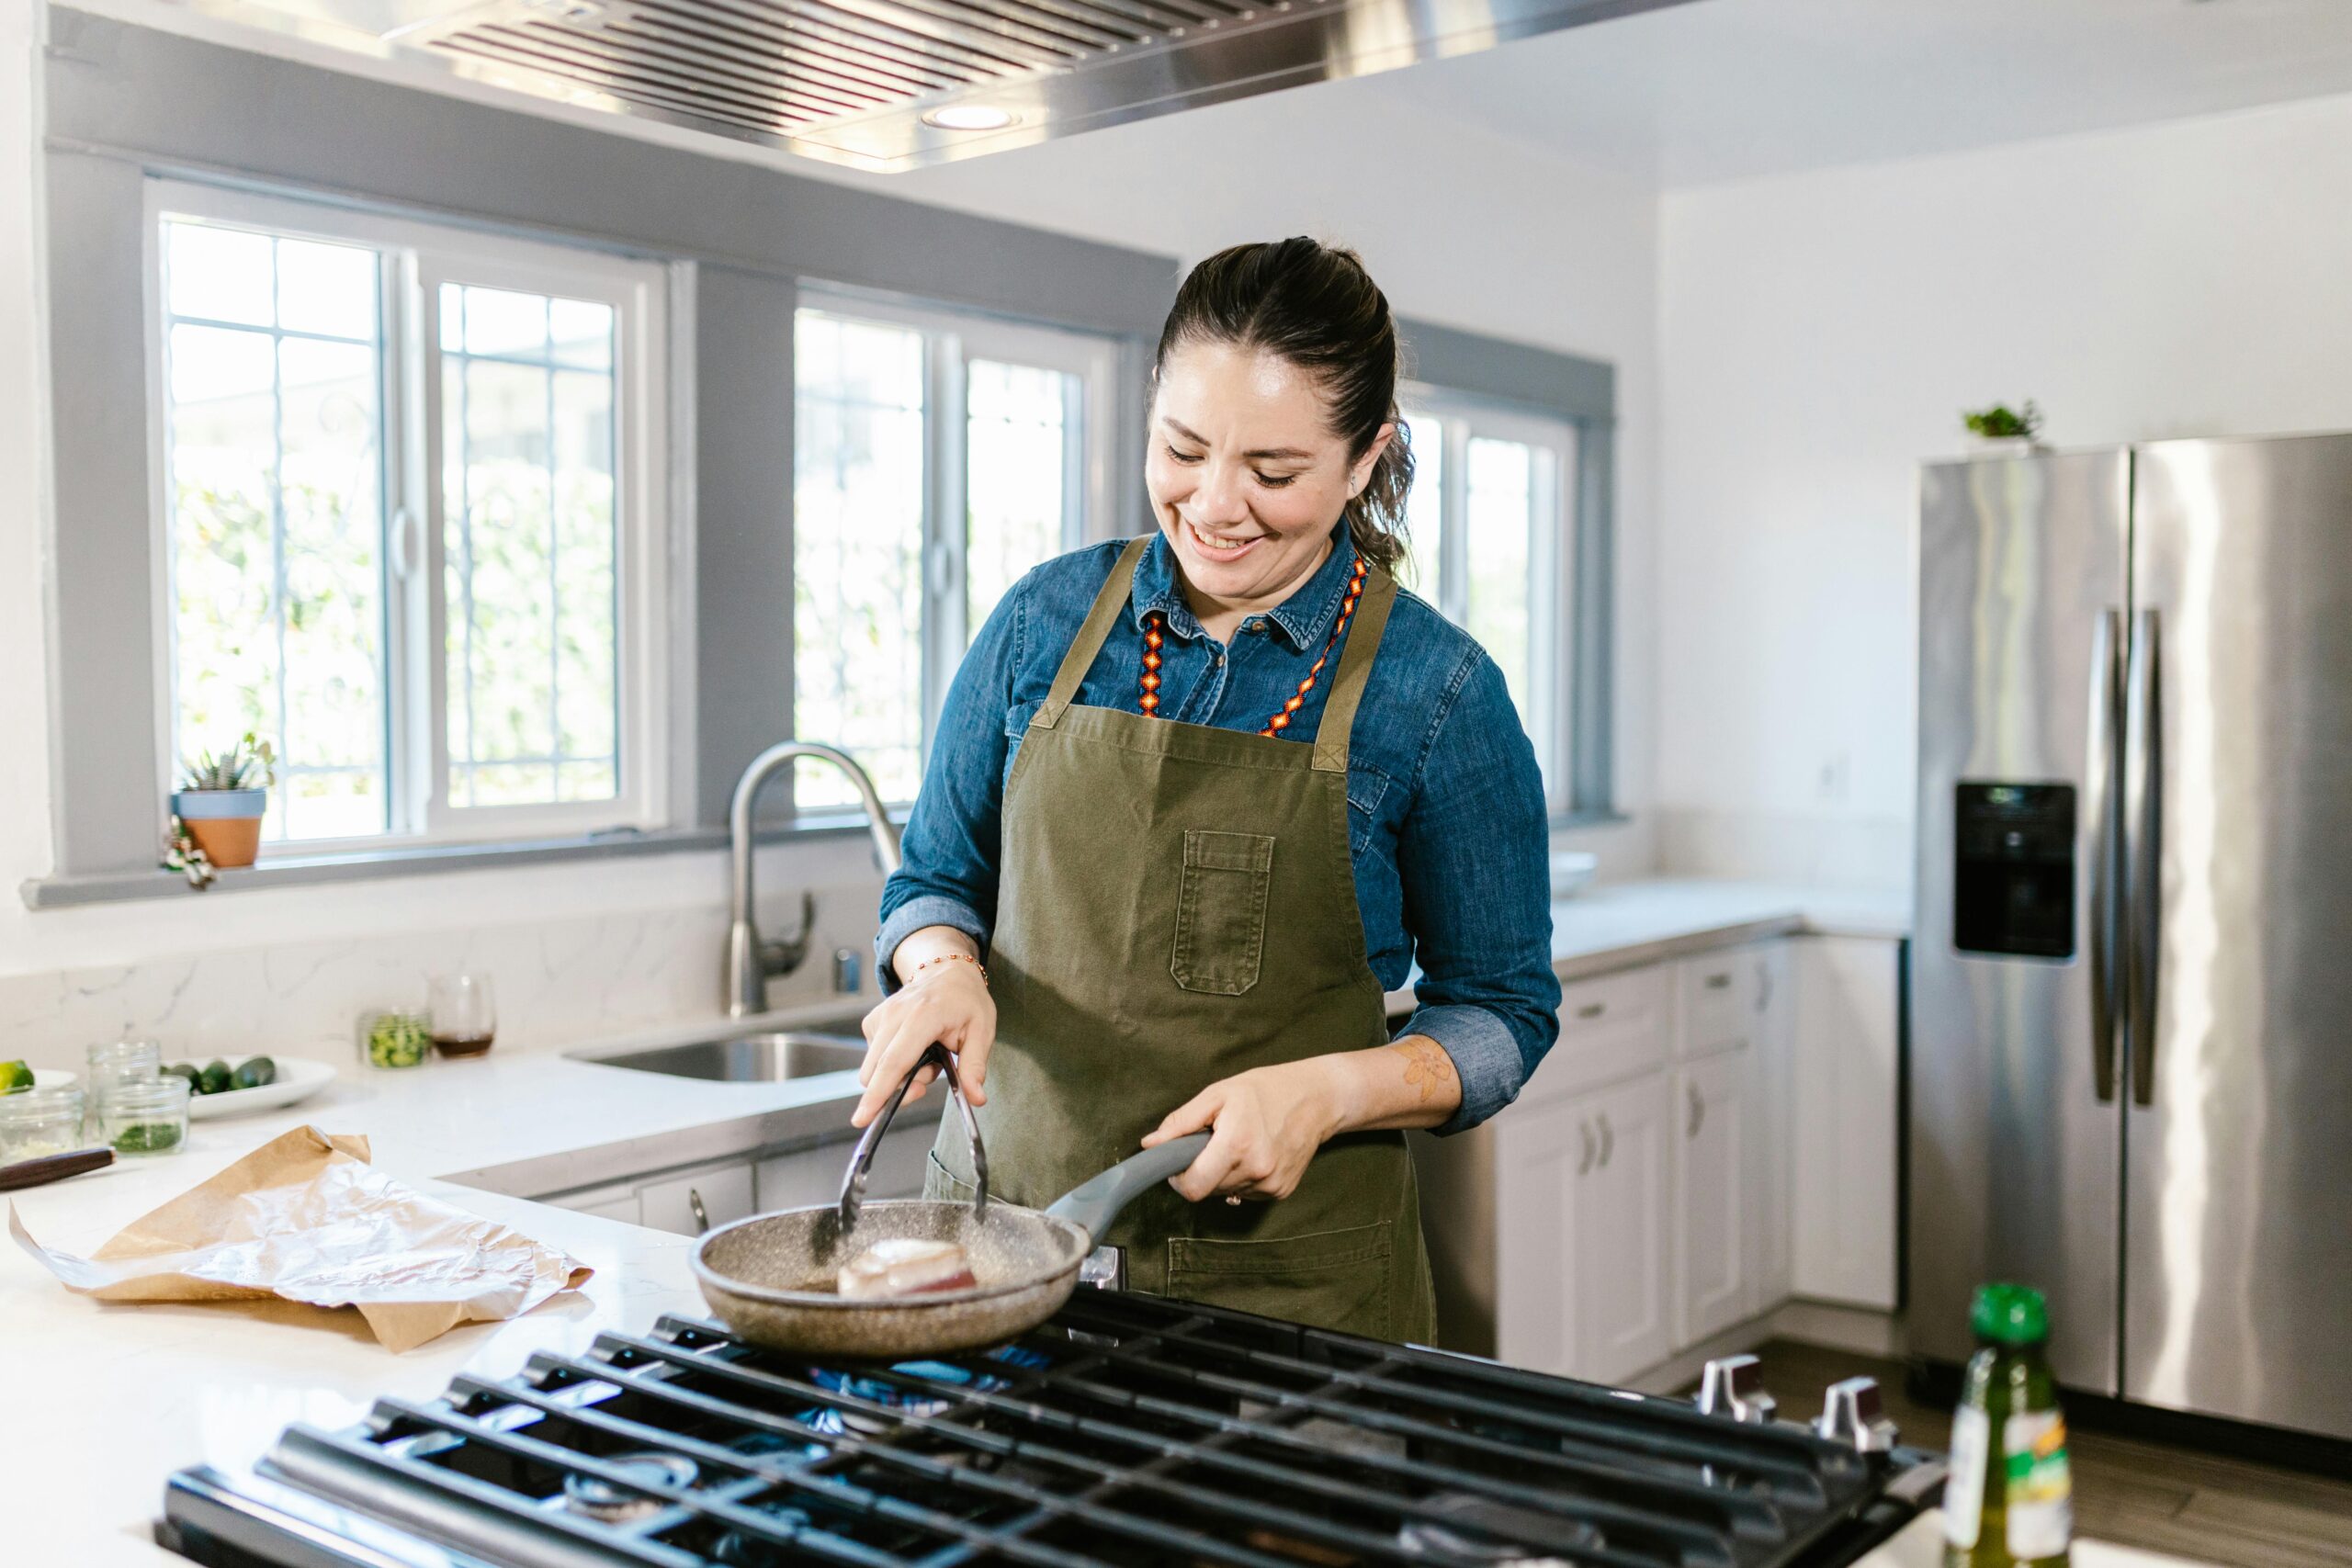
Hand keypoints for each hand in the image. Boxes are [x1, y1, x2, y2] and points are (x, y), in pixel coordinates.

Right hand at [853, 953, 994, 1127]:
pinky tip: (914, 1049)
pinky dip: (893, 1063)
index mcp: (922, 1016)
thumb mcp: (982, 1032)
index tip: (862, 1119)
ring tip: (928, 1057)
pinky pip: (875, 1059)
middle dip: (901, 1088)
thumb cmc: (967, 1001)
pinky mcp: (871, 1021)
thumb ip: (975, 1067)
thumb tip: (976, 1099)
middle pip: (878, 1072)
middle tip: (933, 1074)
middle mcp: (893, 1015)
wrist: (947, 971)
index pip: (894, 1063)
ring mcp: (879, 1017)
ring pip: (874, 1069)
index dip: (878, 1094)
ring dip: (900, 1075)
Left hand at [1141, 1058, 1349, 1201]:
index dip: (1178, 1178)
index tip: (1179, 1162)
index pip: (1193, 1187)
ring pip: (1226, 1193)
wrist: (1317, 1099)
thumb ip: (1181, 1122)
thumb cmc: (1264, 1090)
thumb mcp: (1217, 1094)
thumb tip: (1150, 1144)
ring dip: (1222, 1175)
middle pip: (1207, 1191)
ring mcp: (1271, 1184)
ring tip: (1237, 1144)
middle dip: (1201, 1171)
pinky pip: (1246, 1193)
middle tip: (1212, 1143)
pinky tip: (1254, 1154)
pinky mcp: (1281, 1191)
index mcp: (1236, 1145)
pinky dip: (1242, 1178)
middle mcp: (1256, 1170)